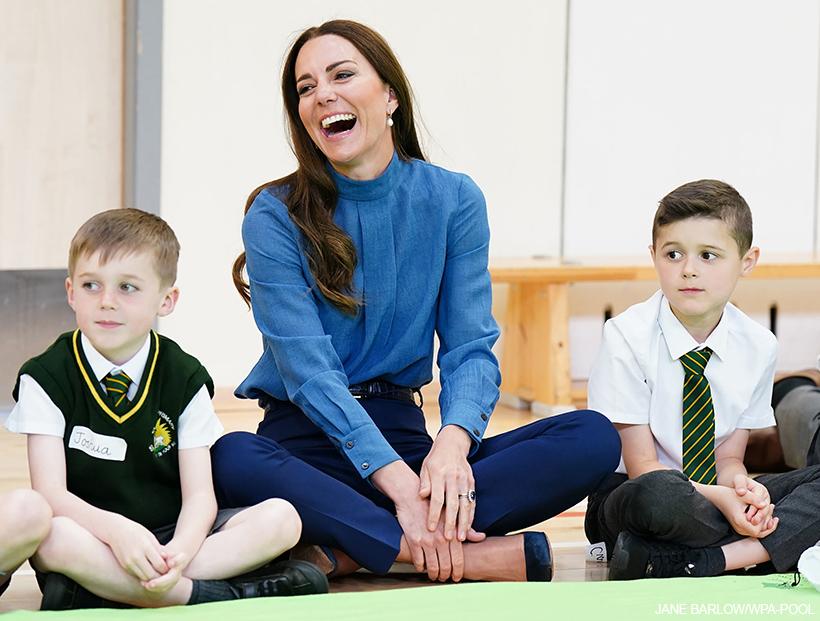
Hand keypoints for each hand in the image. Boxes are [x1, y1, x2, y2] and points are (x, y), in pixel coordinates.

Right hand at [106, 516, 168, 580]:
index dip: (166, 568)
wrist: (116, 531)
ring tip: (158, 573)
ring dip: (152, 578)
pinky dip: (143, 575)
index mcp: (146, 547)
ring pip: (144, 577)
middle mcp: (136, 557)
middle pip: (151, 574)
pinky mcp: (125, 566)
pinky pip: (137, 574)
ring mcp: (129, 563)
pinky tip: (148, 571)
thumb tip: (166, 560)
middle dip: (160, 576)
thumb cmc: (136, 531)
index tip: (170, 568)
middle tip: (165, 574)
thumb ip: (158, 549)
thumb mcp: (150, 536)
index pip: (159, 564)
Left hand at [140, 549, 188, 592]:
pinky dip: (153, 588)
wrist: (162, 557)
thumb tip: (161, 555)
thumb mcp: (159, 549)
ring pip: (167, 585)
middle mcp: (179, 569)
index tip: (170, 563)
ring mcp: (175, 578)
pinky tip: (144, 583)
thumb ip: (160, 552)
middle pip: (173, 576)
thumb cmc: (160, 551)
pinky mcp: (169, 584)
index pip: (181, 559)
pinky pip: (162, 588)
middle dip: (161, 581)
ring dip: (156, 586)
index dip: (176, 561)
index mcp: (181, 557)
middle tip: (151, 583)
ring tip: (145, 584)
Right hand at [371, 460, 459, 580]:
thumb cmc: (432, 504)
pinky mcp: (414, 541)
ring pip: (432, 566)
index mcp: (452, 533)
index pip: (458, 559)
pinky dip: (420, 567)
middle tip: (443, 578)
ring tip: (433, 575)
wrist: (411, 495)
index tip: (456, 577)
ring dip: (433, 574)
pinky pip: (418, 561)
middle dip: (445, 575)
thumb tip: (481, 537)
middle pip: (446, 566)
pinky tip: (422, 567)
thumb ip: (466, 528)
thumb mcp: (451, 514)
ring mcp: (427, 541)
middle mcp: (441, 539)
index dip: (458, 572)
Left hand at [418, 425, 478, 541]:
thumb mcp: (425, 467)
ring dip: (463, 522)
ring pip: (465, 504)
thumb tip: (422, 495)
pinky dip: (471, 515)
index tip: (431, 528)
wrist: (452, 445)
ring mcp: (464, 480)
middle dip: (450, 523)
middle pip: (452, 504)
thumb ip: (424, 482)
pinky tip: (468, 526)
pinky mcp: (472, 482)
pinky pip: (472, 501)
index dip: (434, 514)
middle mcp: (453, 477)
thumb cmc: (435, 459)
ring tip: (460, 537)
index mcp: (438, 473)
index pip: (436, 498)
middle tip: (447, 539)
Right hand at [712, 485, 777, 537]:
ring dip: (765, 523)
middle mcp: (739, 528)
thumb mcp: (742, 495)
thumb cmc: (727, 494)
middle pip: (760, 532)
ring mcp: (739, 528)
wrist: (715, 497)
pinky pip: (753, 529)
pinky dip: (760, 524)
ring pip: (757, 532)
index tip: (768, 506)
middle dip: (768, 521)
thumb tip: (765, 505)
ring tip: (771, 511)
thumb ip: (754, 499)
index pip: (758, 529)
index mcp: (740, 521)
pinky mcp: (739, 526)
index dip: (765, 520)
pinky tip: (764, 514)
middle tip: (772, 506)